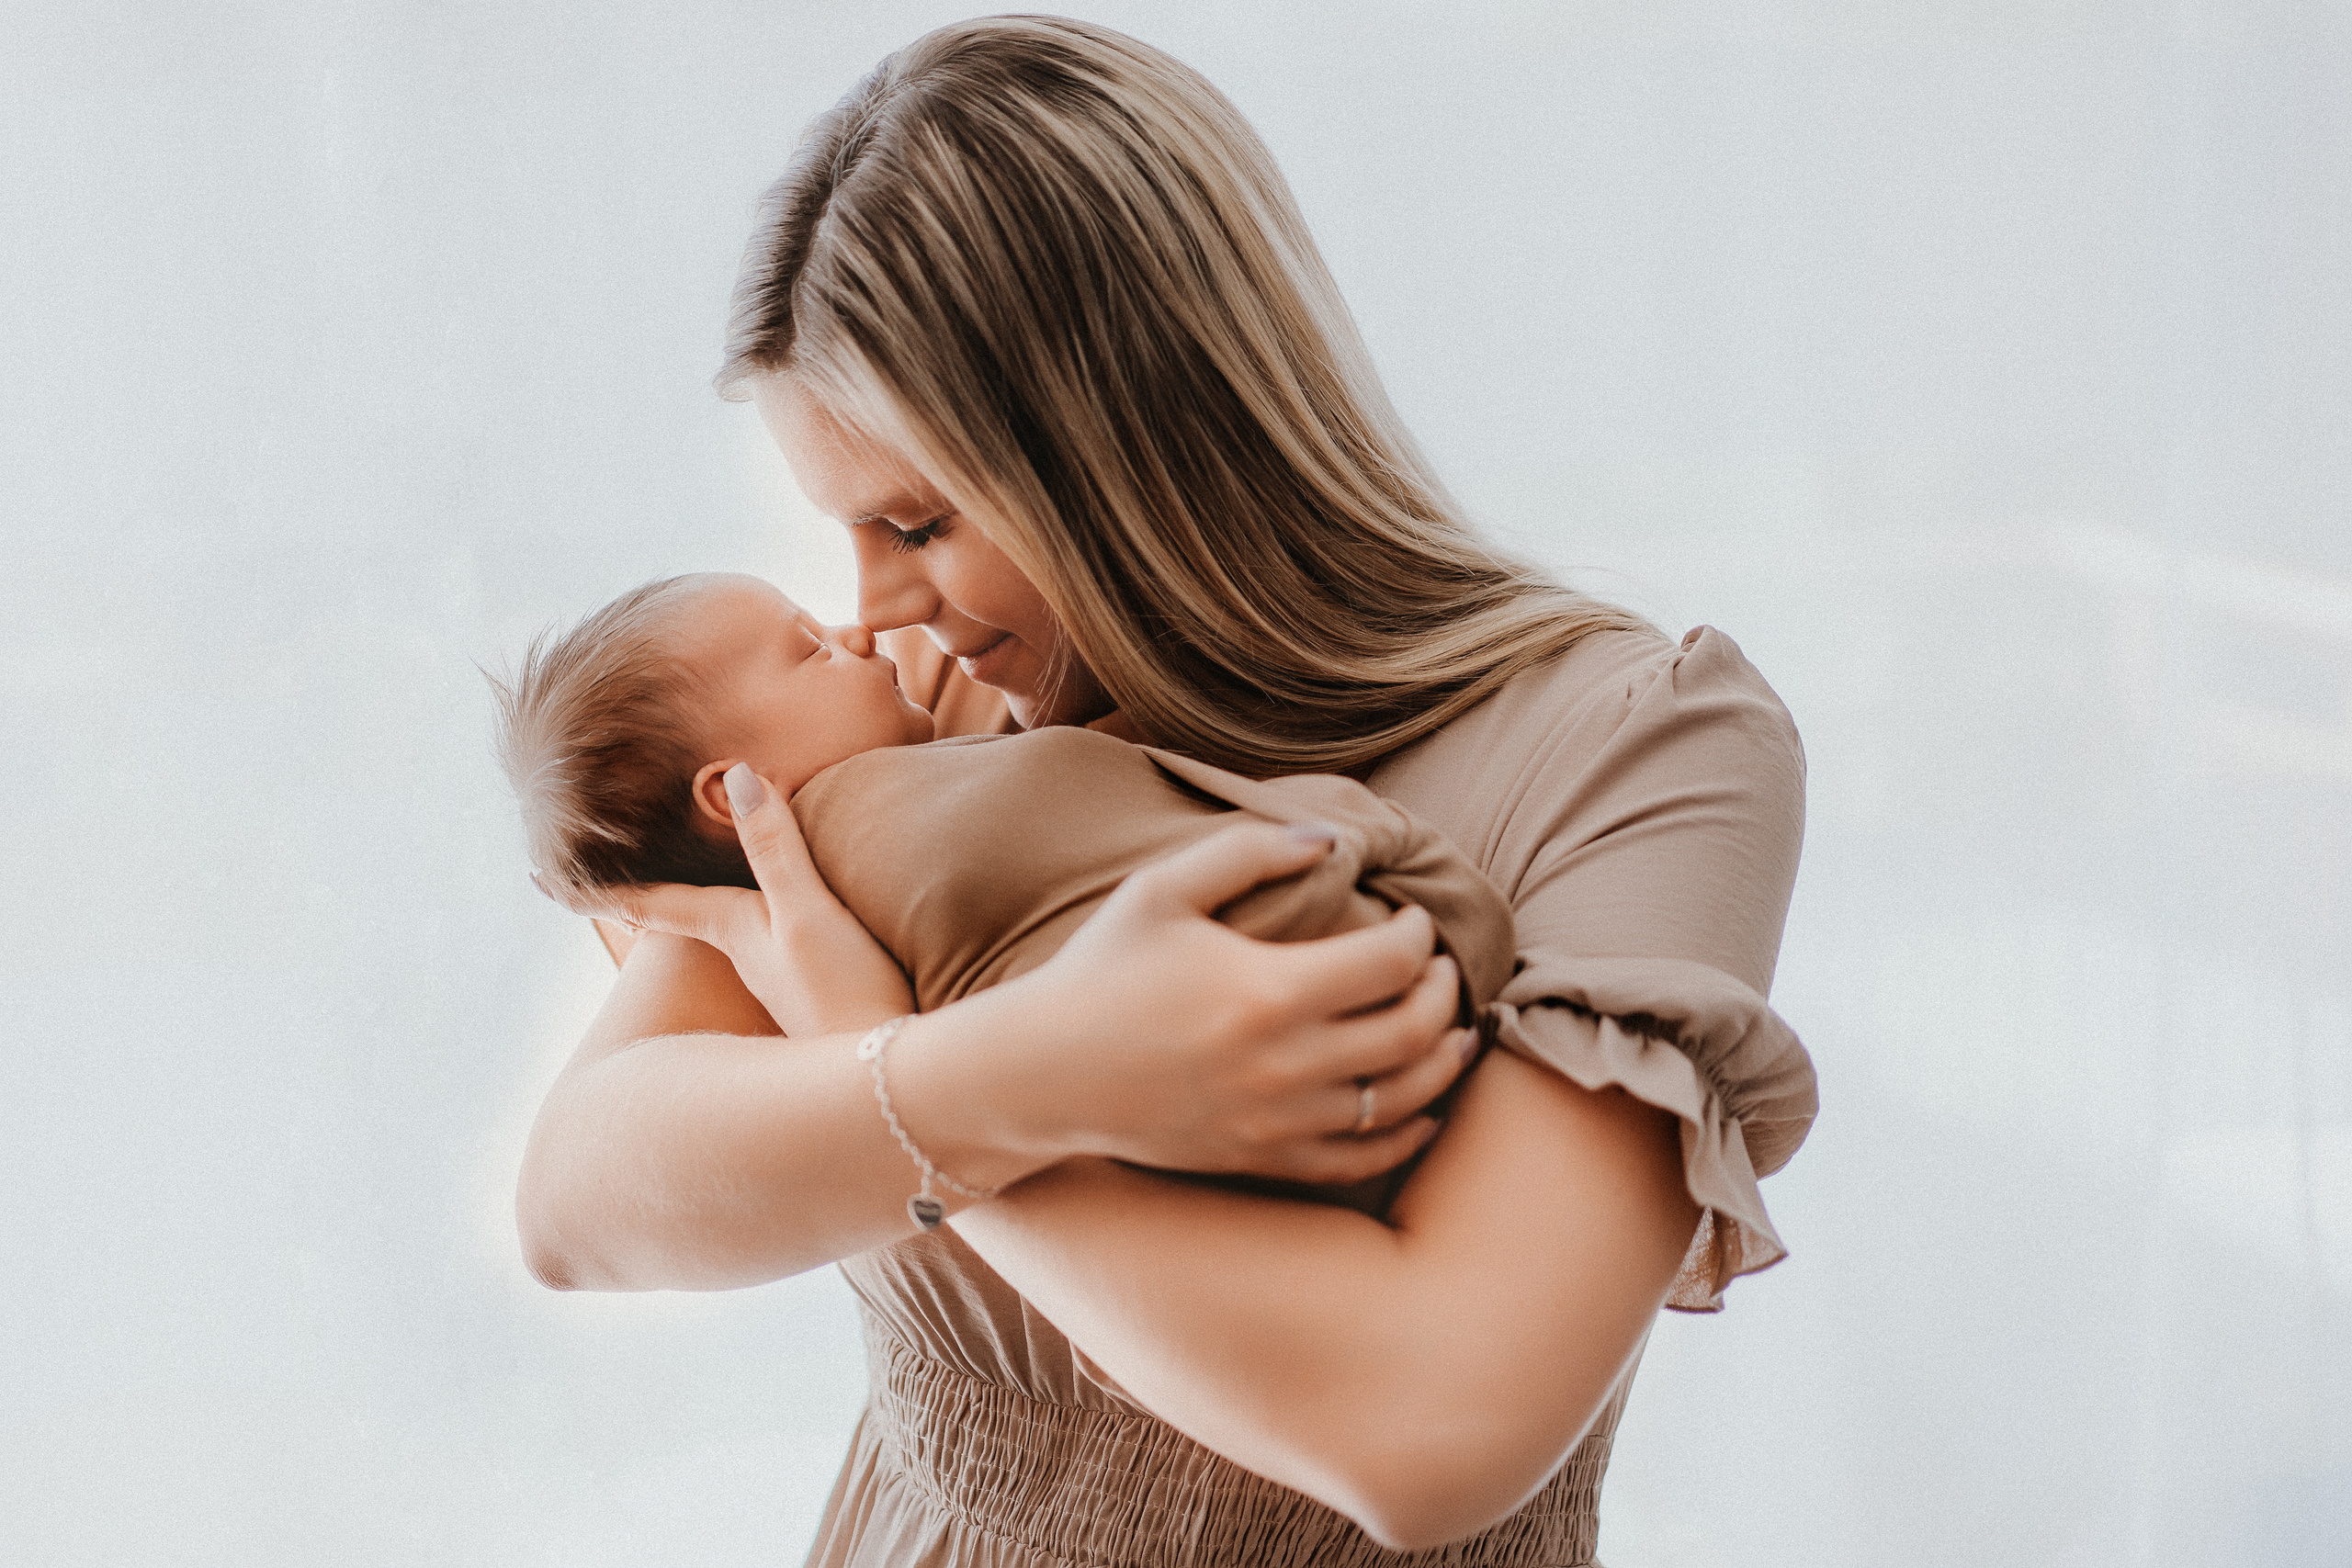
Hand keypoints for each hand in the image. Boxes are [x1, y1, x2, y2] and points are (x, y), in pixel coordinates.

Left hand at [536, 765, 913, 1036]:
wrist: (894, 1079)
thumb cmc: (847, 995)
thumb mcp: (808, 914)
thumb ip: (776, 847)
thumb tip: (738, 774)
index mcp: (736, 934)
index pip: (653, 904)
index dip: (599, 888)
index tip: (539, 880)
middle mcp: (751, 959)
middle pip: (685, 918)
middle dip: (642, 899)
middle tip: (593, 882)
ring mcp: (784, 984)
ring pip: (728, 933)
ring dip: (695, 911)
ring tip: (672, 894)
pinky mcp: (821, 999)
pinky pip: (771, 947)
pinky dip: (752, 924)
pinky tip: (773, 927)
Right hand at [992, 820, 1476, 1185]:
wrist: (1039, 1074)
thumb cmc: (1099, 972)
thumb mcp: (1161, 890)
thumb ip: (1249, 852)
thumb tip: (1330, 840)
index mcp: (1267, 990)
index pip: (1390, 963)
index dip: (1418, 937)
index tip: (1411, 920)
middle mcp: (1284, 1064)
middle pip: (1412, 1030)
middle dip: (1442, 992)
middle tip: (1438, 969)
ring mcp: (1276, 1120)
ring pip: (1401, 1098)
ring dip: (1443, 1061)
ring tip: (1456, 1032)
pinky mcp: (1261, 1159)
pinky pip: (1359, 1158)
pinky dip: (1404, 1134)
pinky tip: (1421, 1110)